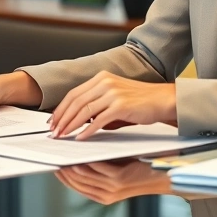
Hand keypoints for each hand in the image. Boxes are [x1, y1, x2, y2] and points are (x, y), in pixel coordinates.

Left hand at [49, 71, 175, 139]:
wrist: (164, 99)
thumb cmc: (140, 101)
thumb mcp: (115, 96)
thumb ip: (97, 103)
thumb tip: (78, 120)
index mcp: (101, 78)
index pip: (74, 93)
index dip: (61, 108)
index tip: (53, 121)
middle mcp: (105, 82)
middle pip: (76, 102)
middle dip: (62, 118)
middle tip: (54, 132)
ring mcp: (113, 93)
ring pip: (84, 111)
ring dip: (71, 125)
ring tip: (63, 136)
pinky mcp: (121, 106)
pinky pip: (99, 120)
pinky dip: (88, 130)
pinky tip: (81, 138)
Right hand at [54, 159, 171, 204]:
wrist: (162, 175)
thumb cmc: (138, 170)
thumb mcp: (115, 174)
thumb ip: (98, 170)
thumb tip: (78, 158)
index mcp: (103, 196)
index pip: (77, 188)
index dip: (64, 178)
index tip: (55, 168)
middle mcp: (106, 194)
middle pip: (78, 184)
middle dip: (64, 172)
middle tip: (55, 160)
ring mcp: (113, 188)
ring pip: (86, 178)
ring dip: (72, 168)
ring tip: (64, 157)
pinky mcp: (120, 178)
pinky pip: (98, 170)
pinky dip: (88, 163)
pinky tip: (82, 155)